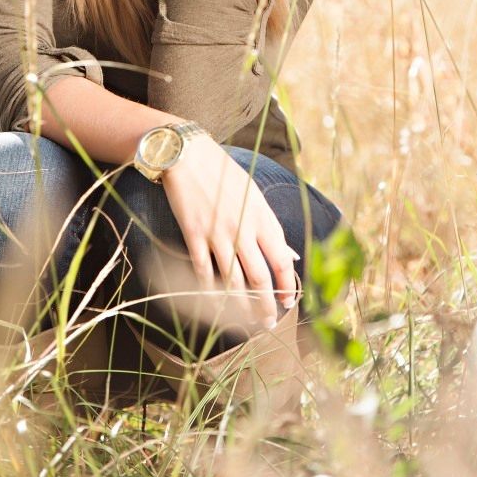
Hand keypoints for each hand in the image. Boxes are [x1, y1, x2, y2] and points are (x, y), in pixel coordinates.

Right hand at [158, 134, 300, 332]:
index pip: (281, 260)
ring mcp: (217, 233)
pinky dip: (210, 290)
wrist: (188, 154)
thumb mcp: (254, 194)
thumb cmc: (223, 172)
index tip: (288, 302)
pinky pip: (204, 271)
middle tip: (268, 322)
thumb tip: (288, 254)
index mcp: (262, 217)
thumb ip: (269, 226)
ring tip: (245, 320)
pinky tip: (215, 302)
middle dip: (266, 305)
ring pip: (233, 281)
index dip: (287, 286)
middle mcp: (243, 228)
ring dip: (241, 306)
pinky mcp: (194, 234)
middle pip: (259, 278)